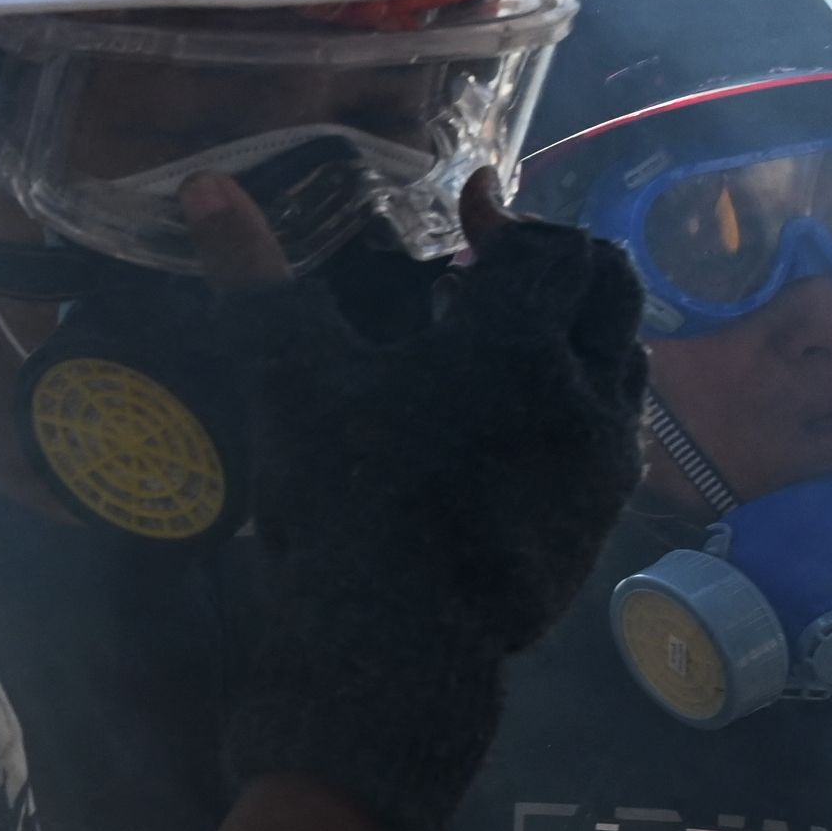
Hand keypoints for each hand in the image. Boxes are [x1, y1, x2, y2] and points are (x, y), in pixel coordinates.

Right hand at [213, 204, 650, 830]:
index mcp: (518, 338)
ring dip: (581, 342)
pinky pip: (614, 443)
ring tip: (509, 356)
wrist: (392, 645)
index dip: (515, 225)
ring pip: (625, 368)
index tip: (467, 224)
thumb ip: (258, 275)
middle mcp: (583, 391)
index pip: (560, 246)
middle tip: (495, 284)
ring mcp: (601, 464)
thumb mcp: (290, 377)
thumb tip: (206, 185)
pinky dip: (579, 414)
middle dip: (564, 273)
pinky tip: (515, 436)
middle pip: (614, 294)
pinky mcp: (598, 524)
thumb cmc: (341, 497)